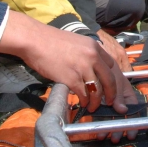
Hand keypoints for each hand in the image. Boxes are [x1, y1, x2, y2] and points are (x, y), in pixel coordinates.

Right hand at [0, 11, 125, 112]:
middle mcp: (92, 57)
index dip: (112, 78)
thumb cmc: (51, 41)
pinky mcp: (71, 78)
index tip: (109, 86)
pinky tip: (82, 103)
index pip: (111, 65)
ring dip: (96, 101)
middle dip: (111, 94)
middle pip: (109, 80)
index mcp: (94, 47)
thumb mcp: (76, 42)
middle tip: (109, 102)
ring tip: (93, 106)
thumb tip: (90, 67)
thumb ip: (86, 53)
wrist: (35, 40)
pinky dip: (84, 101)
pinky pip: (83, 94)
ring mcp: (83, 68)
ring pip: (97, 90)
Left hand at [101, 61, 137, 142]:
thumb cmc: (110, 70)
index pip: (133, 111)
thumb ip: (119, 96)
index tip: (131, 134)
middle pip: (121, 118)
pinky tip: (96, 131)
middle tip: (115, 138)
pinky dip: (98, 123)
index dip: (133, 123)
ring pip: (110, 118)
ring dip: (107, 128)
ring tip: (103, 136)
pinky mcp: (98, 104)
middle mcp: (119, 101)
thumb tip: (123, 111)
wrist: (95, 64)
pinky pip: (99, 115)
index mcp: (128, 95)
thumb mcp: (116, 81)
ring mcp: (108, 103)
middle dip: (119, 128)